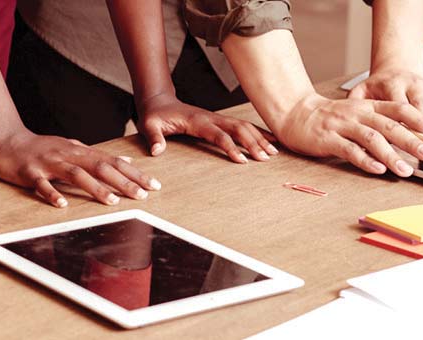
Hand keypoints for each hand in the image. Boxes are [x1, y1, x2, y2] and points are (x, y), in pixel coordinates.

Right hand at [0, 132, 159, 207]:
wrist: (7, 141)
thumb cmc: (42, 148)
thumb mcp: (72, 148)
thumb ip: (96, 155)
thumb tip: (123, 160)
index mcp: (80, 151)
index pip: (113, 162)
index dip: (134, 173)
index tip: (154, 185)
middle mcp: (69, 155)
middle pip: (100, 167)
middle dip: (123, 182)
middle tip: (142, 195)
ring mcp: (49, 163)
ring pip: (76, 175)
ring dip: (95, 188)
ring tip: (112, 201)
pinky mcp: (30, 173)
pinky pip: (42, 184)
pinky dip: (52, 193)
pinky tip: (62, 204)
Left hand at [136, 94, 277, 162]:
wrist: (159, 101)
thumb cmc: (155, 115)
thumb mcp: (149, 125)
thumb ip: (154, 138)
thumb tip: (157, 151)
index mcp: (197, 120)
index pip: (219, 134)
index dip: (231, 147)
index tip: (243, 161)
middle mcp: (211, 118)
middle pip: (238, 128)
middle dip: (253, 143)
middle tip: (266, 159)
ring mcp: (216, 118)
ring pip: (243, 126)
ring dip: (259, 138)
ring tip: (273, 152)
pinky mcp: (218, 121)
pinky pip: (241, 126)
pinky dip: (256, 132)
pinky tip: (268, 140)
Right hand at [270, 94, 422, 176]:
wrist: (296, 113)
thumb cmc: (330, 118)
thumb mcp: (358, 114)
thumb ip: (381, 123)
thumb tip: (412, 140)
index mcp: (368, 106)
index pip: (399, 110)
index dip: (420, 121)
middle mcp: (358, 114)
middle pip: (390, 125)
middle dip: (413, 140)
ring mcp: (343, 126)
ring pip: (372, 139)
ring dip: (392, 155)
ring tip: (406, 170)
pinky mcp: (328, 139)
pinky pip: (349, 150)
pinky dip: (366, 160)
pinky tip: (378, 170)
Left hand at [347, 68, 422, 131]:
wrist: (396, 67)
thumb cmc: (377, 86)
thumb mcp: (361, 90)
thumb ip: (354, 104)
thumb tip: (347, 122)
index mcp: (391, 84)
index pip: (397, 106)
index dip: (402, 124)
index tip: (404, 140)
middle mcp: (411, 85)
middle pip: (420, 107)